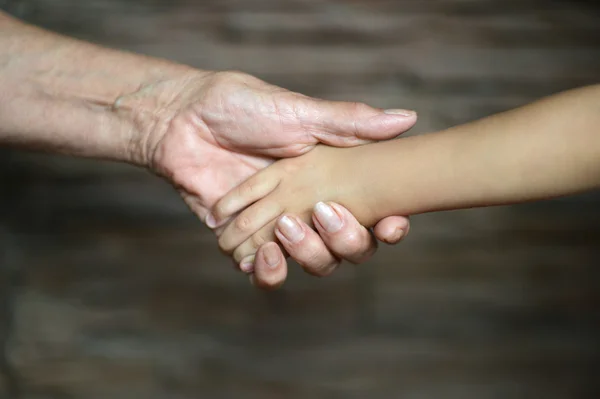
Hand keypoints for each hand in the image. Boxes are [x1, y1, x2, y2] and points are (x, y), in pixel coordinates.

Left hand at [123, 70, 415, 277]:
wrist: (183, 120)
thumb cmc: (242, 107)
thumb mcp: (300, 112)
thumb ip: (350, 122)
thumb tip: (408, 118)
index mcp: (332, 179)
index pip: (374, 214)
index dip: (388, 227)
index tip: (390, 224)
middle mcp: (311, 207)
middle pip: (348, 248)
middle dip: (344, 242)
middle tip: (322, 213)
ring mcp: (280, 227)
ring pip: (312, 264)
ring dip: (307, 256)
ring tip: (284, 232)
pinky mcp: (246, 240)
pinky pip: (265, 270)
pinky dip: (267, 270)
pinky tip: (260, 253)